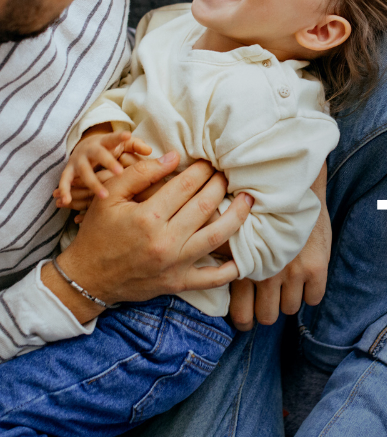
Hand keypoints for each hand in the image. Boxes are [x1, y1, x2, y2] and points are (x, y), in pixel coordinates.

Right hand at [49, 151, 252, 321]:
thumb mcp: (110, 197)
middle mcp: (165, 241)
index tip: (209, 162)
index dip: (202, 170)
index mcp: (148, 217)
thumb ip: (141, 174)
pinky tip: (244, 255)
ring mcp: (174, 264)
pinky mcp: (178, 283)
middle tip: (227, 175)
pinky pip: (212, 278)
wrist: (87, 278)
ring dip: (237, 216)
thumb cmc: (99, 234)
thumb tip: (174, 157)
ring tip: (247, 200)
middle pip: (206, 206)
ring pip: (217, 237)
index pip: (186, 185)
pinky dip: (231, 269)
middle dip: (220, 186)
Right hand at [56, 130, 151, 204]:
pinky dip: (64, 191)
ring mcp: (78, 160)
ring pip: (84, 171)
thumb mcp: (123, 144)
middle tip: (120, 172)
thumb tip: (149, 150)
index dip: (120, 137)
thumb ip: (136, 145)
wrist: (84, 148)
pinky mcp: (69, 171)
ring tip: (104, 196)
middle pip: (99, 154)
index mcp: (105, 142)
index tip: (127, 135)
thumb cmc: (111, 148)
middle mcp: (90, 150)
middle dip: (108, 163)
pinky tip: (66, 202)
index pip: (113, 138)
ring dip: (93, 183)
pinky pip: (65, 181)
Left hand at [229, 163, 330, 330]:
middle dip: (268, 311)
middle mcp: (266, 274)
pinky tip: (306, 280)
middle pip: (267, 316)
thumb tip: (208, 271)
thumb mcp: (234, 229)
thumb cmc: (260, 205)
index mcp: (244, 267)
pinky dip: (310, 292)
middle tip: (269, 301)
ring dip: (289, 300)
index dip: (244, 320)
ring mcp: (292, 272)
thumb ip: (224, 254)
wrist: (291, 183)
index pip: (241, 314)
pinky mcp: (316, 266)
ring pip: (290, 308)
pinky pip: (314, 298)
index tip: (248, 317)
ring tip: (288, 287)